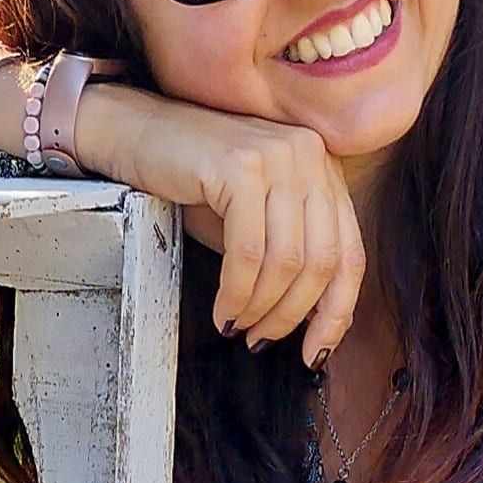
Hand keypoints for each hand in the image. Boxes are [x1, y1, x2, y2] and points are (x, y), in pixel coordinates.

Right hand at [94, 88, 364, 365]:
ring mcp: (278, 156)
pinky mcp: (240, 167)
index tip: (315, 351)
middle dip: (294, 315)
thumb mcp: (252, 218)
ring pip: (288, 260)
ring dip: (261, 308)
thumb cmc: (190, 180)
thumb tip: (312, 322)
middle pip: (323, 260)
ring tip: (236, 326)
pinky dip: (237, 292)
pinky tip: (222, 310)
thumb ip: (288, 254)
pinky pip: (248, 251)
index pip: (350, 251)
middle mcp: (309, 155)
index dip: (337, 311)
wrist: (132, 132)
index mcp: (322, 168)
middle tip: (261, 341)